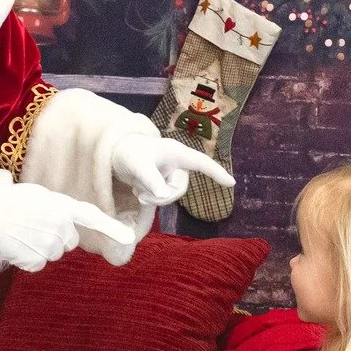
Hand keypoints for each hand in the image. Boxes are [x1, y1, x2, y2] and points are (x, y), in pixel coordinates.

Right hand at [0, 182, 136, 272]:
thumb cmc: (6, 201)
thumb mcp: (36, 196)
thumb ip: (55, 209)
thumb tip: (61, 224)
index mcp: (62, 205)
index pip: (92, 217)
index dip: (112, 228)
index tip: (129, 238)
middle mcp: (62, 225)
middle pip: (68, 241)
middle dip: (55, 237)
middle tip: (33, 226)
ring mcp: (50, 244)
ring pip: (52, 252)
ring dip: (39, 246)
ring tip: (20, 232)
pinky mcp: (38, 259)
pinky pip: (37, 263)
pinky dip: (27, 257)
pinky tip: (15, 244)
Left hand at [111, 134, 235, 207]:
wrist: (119, 154)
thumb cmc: (130, 152)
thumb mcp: (137, 165)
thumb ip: (150, 179)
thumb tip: (164, 196)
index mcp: (177, 152)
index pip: (201, 163)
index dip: (217, 172)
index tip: (232, 183)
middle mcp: (178, 164)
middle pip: (180, 189)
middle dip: (161, 197)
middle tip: (139, 195)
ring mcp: (172, 175)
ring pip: (171, 196)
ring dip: (153, 198)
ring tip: (136, 189)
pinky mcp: (165, 183)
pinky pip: (164, 198)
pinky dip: (150, 198)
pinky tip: (139, 190)